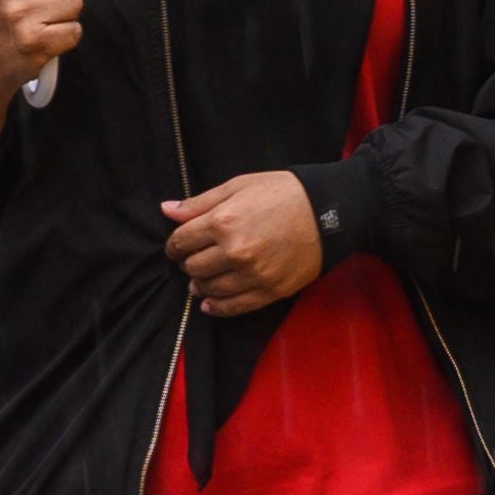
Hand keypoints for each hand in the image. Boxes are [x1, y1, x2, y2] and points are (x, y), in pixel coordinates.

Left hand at [164, 172, 324, 316]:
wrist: (328, 212)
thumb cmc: (282, 193)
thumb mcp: (237, 186)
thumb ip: (199, 203)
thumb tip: (166, 209)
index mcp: (223, 222)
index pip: (181, 242)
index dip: (174, 245)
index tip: (177, 246)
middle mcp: (235, 252)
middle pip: (193, 267)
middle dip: (188, 262)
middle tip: (194, 258)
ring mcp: (253, 275)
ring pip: (210, 289)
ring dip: (200, 285)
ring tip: (201, 279)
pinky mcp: (271, 291)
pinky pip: (234, 306)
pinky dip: (217, 307)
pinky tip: (209, 303)